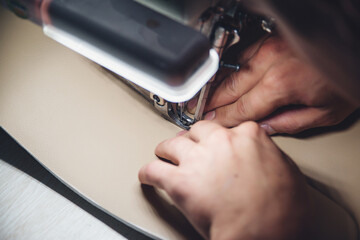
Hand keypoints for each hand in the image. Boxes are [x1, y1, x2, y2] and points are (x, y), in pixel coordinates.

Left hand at [139, 121, 310, 238]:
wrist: (262, 231)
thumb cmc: (279, 210)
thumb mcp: (287, 172)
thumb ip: (268, 154)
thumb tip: (261, 154)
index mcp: (247, 136)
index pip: (226, 128)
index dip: (218, 138)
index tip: (215, 142)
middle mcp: (219, 142)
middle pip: (196, 131)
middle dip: (191, 139)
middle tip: (189, 147)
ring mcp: (197, 159)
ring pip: (172, 144)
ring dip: (166, 150)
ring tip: (163, 154)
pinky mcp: (179, 181)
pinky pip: (154, 170)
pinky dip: (148, 173)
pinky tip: (148, 176)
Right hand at [205, 36, 357, 133]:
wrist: (357, 44)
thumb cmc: (348, 77)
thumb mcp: (326, 113)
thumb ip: (289, 123)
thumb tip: (262, 127)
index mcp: (281, 85)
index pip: (241, 109)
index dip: (223, 120)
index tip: (211, 126)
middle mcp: (269, 63)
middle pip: (229, 88)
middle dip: (210, 102)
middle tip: (195, 112)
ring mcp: (267, 47)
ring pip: (230, 70)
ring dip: (214, 85)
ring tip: (201, 96)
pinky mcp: (270, 38)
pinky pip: (240, 53)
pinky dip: (227, 66)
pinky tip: (220, 74)